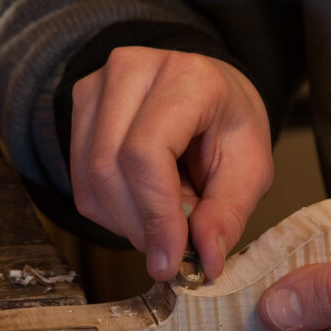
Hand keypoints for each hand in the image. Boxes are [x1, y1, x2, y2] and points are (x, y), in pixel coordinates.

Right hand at [70, 46, 272, 280]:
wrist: (209, 92)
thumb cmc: (229, 124)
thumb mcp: (250, 169)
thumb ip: (228, 214)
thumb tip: (206, 259)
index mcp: (186, 77)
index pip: (146, 151)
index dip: (155, 213)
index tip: (170, 260)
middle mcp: (132, 70)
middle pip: (109, 169)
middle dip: (140, 227)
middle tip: (172, 250)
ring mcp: (98, 86)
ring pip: (90, 182)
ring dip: (126, 223)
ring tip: (165, 219)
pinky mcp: (79, 108)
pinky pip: (81, 184)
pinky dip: (112, 213)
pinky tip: (143, 205)